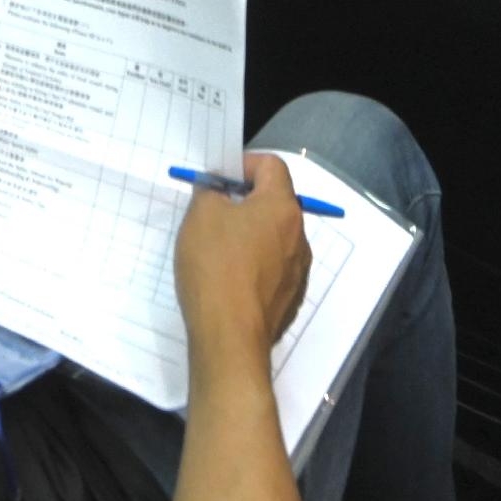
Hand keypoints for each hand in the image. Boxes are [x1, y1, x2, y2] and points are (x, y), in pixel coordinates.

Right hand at [172, 154, 311, 359]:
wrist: (230, 336)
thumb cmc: (216, 265)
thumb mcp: (200, 215)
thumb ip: (210, 192)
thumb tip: (218, 190)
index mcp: (283, 208)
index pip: (272, 166)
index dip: (244, 164)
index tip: (219, 180)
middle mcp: (300, 236)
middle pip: (275, 204)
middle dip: (245, 202)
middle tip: (214, 213)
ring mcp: (298, 272)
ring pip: (274, 239)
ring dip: (251, 236)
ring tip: (218, 251)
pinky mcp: (291, 301)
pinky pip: (273, 271)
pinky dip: (254, 267)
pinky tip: (230, 282)